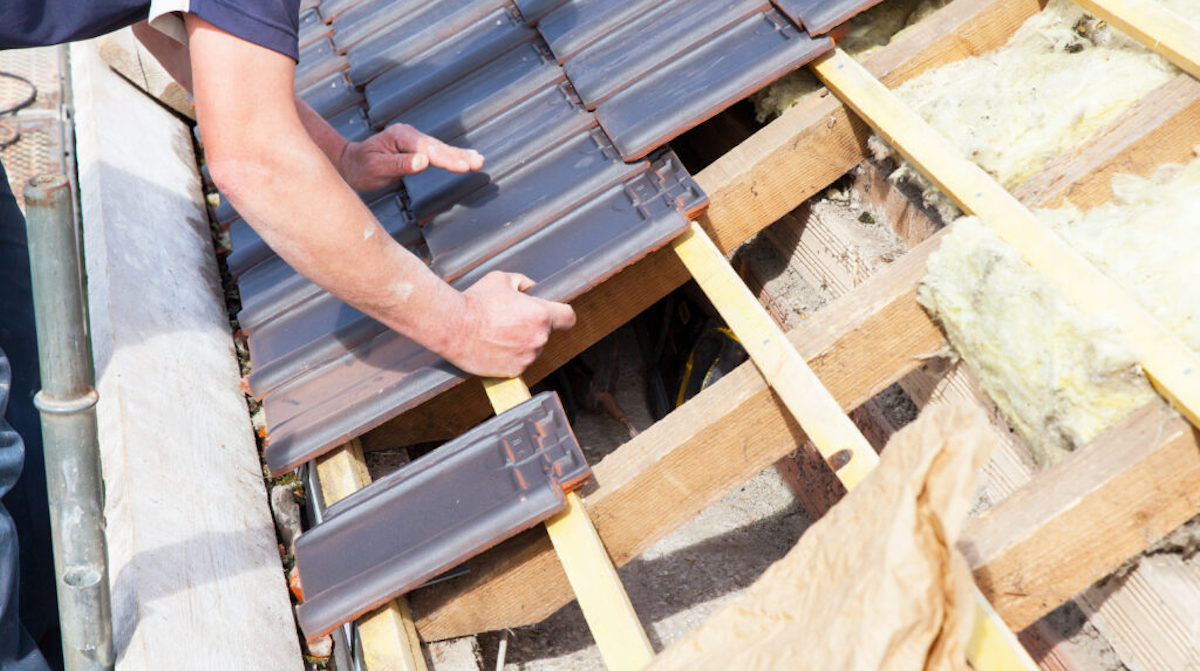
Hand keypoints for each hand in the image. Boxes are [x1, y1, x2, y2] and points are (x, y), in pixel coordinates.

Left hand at [337, 123, 484, 191]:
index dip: (446, 159)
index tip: (462, 166)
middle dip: (458, 155)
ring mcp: (413, 139)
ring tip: (479, 161)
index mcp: (400, 137)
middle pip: (437, 147)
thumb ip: (400, 165)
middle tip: (478, 163)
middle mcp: (409, 134)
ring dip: (460, 155)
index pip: (427, 150)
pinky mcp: (417, 147)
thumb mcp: (376, 169)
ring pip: (440, 148)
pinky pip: (437, 152)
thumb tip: (423, 162)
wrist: (350, 162)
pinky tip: (467, 158)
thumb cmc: (361, 168)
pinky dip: (453, 155)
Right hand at [443, 272, 575, 377]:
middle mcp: (538, 338)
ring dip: (522, 343)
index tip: (557, 315)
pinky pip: (519, 363)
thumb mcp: (501, 279)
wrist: (452, 326)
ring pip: (532, 349)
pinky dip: (510, 357)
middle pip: (546, 333)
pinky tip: (494, 346)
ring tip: (498, 333)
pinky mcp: (513, 371)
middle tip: (510, 320)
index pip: (568, 317)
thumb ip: (522, 282)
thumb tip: (530, 287)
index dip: (562, 315)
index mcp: (540, 314)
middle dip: (532, 327)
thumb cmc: (474, 302)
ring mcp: (527, 357)